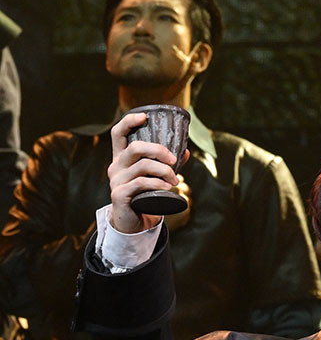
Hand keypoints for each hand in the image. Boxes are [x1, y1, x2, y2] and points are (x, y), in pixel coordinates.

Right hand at [108, 112, 188, 233]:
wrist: (133, 223)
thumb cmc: (144, 197)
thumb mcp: (154, 178)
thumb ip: (166, 164)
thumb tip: (185, 152)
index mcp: (121, 158)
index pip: (118, 133)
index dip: (129, 121)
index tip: (145, 117)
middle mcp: (115, 166)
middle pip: (135, 147)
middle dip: (158, 150)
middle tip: (173, 160)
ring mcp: (116, 180)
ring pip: (142, 166)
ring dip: (164, 171)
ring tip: (175, 179)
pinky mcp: (120, 194)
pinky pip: (141, 183)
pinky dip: (158, 183)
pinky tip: (168, 187)